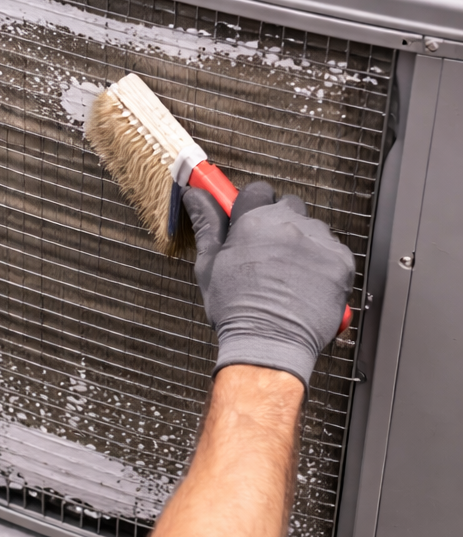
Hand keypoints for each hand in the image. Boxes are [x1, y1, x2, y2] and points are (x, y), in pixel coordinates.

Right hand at [182, 180, 354, 387]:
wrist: (269, 345)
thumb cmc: (237, 311)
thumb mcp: (210, 265)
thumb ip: (207, 224)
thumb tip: (196, 196)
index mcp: (254, 222)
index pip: (258, 191)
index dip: (255, 206)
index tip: (252, 218)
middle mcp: (288, 226)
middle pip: (289, 207)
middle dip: (280, 223)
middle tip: (271, 254)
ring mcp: (318, 243)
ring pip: (313, 229)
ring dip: (303, 244)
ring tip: (290, 276)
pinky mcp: (341, 262)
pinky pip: (334, 251)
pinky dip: (324, 265)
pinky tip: (308, 284)